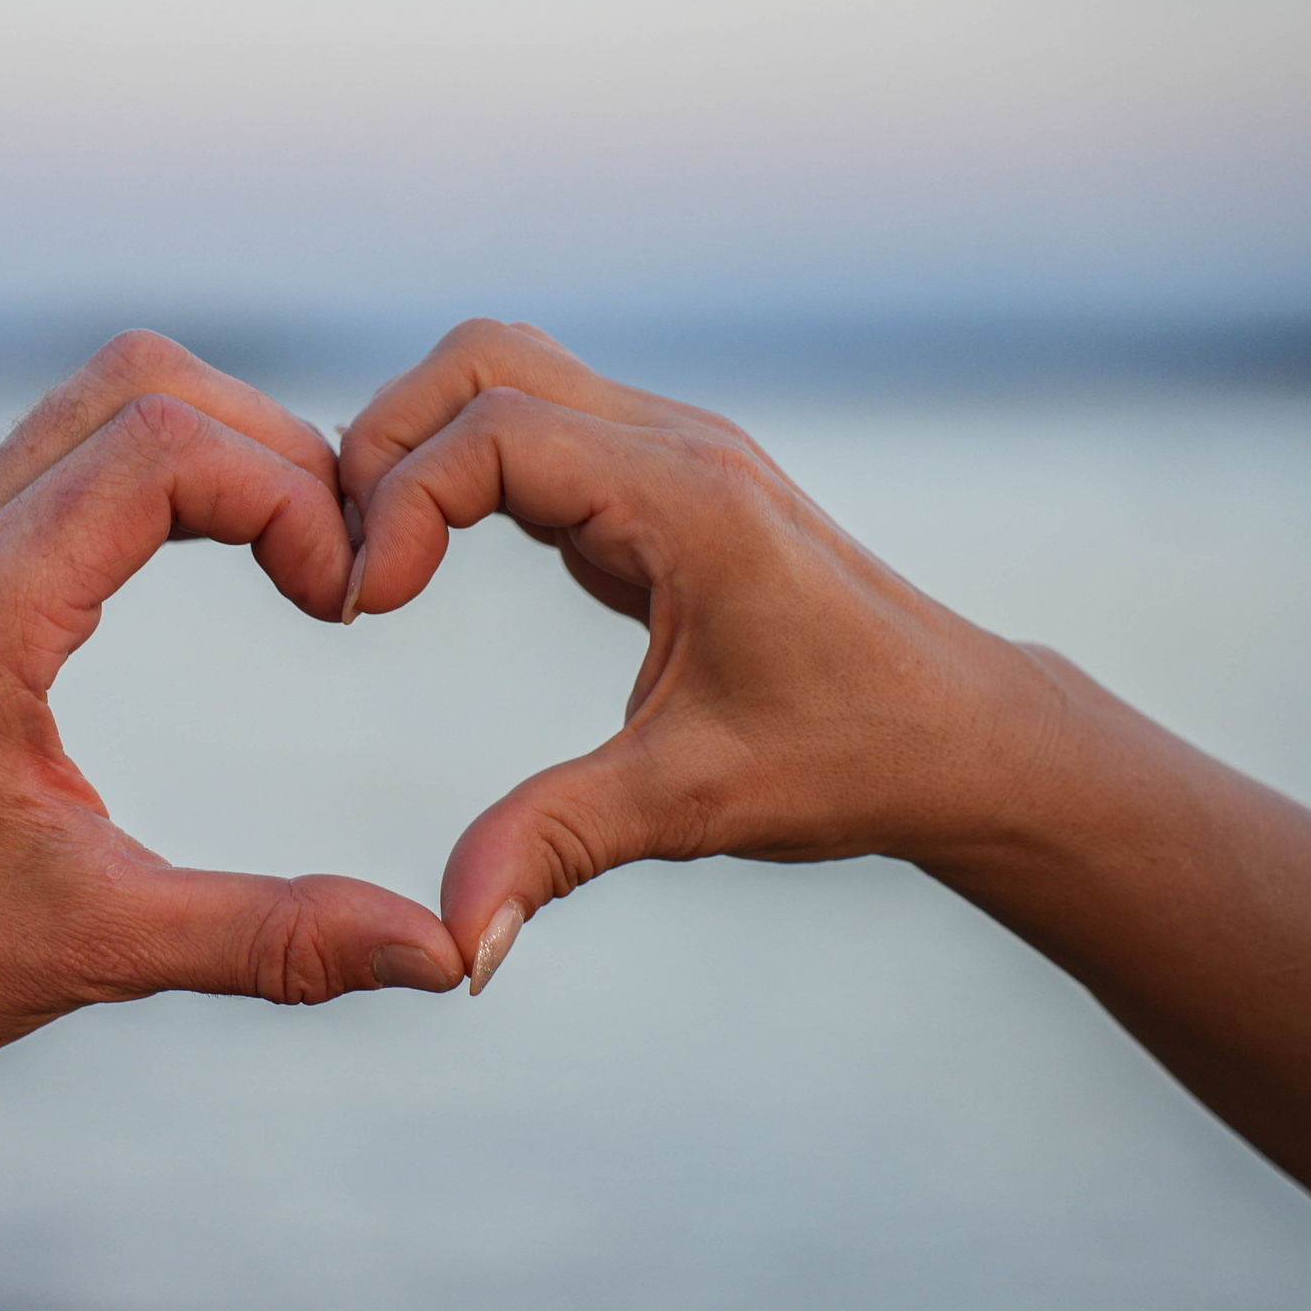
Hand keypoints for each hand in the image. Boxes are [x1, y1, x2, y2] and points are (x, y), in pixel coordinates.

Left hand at [0, 331, 463, 1081]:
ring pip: (102, 396)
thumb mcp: (93, 949)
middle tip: (337, 566)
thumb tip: (435, 955)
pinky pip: (68, 447)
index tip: (341, 603)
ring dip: (220, 447)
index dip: (290, 495)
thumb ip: (270, 938)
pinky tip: (219, 558)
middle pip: (141, 382)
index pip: (162, 447)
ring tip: (294, 557)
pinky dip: (165, 468)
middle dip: (273, 450)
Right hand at [338, 319, 1063, 989]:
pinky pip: (536, 425)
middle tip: (346, 570)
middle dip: (385, 446)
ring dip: (420, 447)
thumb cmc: (851, 758)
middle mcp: (677, 445)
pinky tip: (432, 563)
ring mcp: (671, 452)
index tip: (359, 609)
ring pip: (505, 374)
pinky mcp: (662, 483)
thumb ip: (554, 848)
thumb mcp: (691, 804)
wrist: (964, 735)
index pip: (492, 431)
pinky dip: (462, 469)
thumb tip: (452, 947)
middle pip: (482, 362)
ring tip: (375, 563)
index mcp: (686, 499)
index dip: (397, 503)